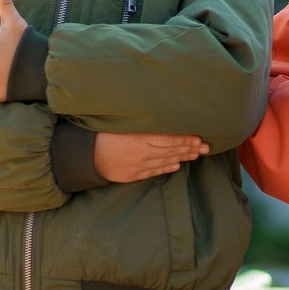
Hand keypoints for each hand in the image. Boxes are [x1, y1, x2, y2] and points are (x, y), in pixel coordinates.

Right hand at [92, 132, 206, 182]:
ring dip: (181, 158)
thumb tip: (162, 114)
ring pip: (164, 162)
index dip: (185, 139)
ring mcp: (136, 165)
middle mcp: (140, 152)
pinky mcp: (131, 175)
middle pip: (170, 150)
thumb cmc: (102, 132)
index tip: (198, 138)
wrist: (84, 154)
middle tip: (205, 147)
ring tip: (195, 155)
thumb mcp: (122, 122)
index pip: (169, 138)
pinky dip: (166, 168)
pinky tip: (177, 165)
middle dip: (189, 148)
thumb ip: (142, 121)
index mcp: (138, 137)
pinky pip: (153, 172)